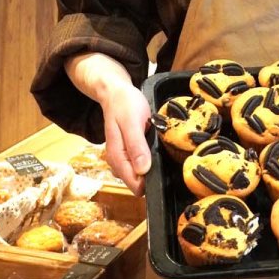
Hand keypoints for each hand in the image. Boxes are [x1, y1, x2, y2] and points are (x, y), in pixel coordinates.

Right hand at [100, 81, 152, 195]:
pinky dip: (147, 159)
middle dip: (152, 174)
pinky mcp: (127, 153)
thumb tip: (143, 170)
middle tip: (161, 153)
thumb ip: (136, 146)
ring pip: (139, 175)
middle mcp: (117, 162)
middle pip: (137, 183)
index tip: (163, 168)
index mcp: (117, 158)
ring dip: (150, 166)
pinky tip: (152, 147)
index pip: (135, 186)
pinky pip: (139, 165)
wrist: (116, 93)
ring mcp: (122, 159)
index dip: (150, 182)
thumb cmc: (125, 105)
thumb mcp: (132, 122)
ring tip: (158, 148)